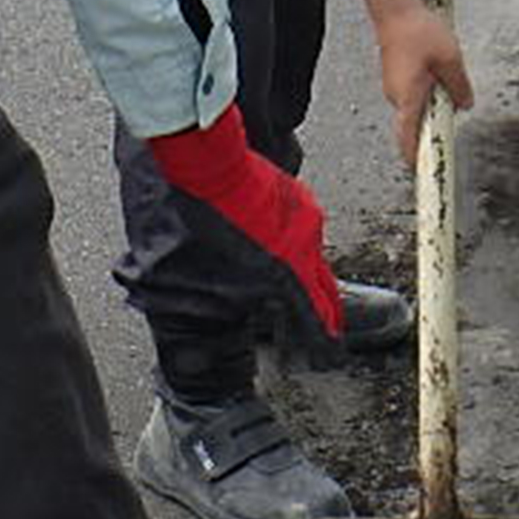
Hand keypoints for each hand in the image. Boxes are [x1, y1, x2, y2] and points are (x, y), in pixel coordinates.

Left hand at [144, 104, 340, 340]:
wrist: (201, 159)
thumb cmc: (192, 217)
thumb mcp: (188, 280)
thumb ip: (210, 310)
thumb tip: (207, 333)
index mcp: (284, 272)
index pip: (315, 319)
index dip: (324, 345)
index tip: (329, 359)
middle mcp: (302, 247)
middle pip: (327, 292)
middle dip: (329, 318)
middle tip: (330, 336)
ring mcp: (302, 219)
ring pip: (313, 260)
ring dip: (309, 281)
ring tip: (304, 299)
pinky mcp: (294, 197)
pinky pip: (302, 233)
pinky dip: (296, 251)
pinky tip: (280, 255)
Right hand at [363, 0, 471, 164]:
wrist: (394, 8)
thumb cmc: (416, 30)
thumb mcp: (450, 60)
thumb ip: (459, 86)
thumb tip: (465, 103)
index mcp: (408, 98)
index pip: (409, 140)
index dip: (416, 159)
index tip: (425, 173)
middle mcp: (396, 96)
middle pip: (418, 123)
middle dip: (438, 120)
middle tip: (455, 106)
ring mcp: (394, 85)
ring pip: (418, 105)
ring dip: (435, 100)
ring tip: (448, 76)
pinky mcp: (396, 74)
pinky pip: (414, 91)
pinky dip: (428, 88)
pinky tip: (439, 68)